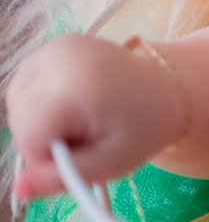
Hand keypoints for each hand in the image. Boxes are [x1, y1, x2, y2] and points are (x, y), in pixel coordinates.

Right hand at [5, 33, 189, 200]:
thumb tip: (19, 188)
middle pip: (19, 117)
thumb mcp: (111, 161)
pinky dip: (39, 101)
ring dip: (39, 119)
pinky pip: (25, 84)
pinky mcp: (55, 44)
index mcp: (77, 83)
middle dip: (43, 137)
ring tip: (81, 118)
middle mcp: (61, 56)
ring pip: (17, 101)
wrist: (167, 87)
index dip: (47, 155)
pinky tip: (71, 103)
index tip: (81, 151)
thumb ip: (63, 176)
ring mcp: (57, 46)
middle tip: (86, 135)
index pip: (28, 134)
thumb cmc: (143, 125)